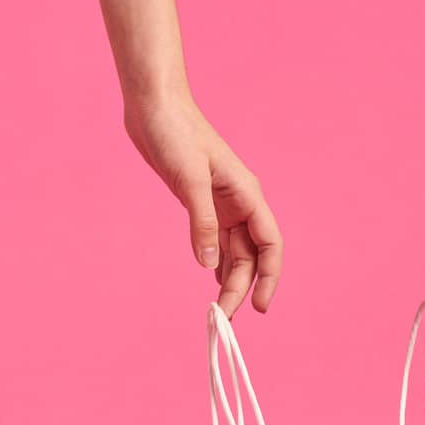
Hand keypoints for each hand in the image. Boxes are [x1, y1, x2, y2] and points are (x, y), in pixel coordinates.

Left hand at [124, 97, 282, 315]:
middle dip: (241, 287)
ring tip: (218, 309)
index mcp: (246, 193)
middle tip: (222, 318)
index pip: (270, 244)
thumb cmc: (175, 133)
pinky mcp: (200, 201)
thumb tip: (209, 265)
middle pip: (250, 255)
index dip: (270, 277)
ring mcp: (221, 202)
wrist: (154, 106)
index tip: (260, 307)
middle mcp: (239, 201)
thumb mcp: (188, 179)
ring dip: (229, 279)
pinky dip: (217, 261)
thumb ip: (201, 222)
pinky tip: (211, 278)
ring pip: (234, 250)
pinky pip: (217, 239)